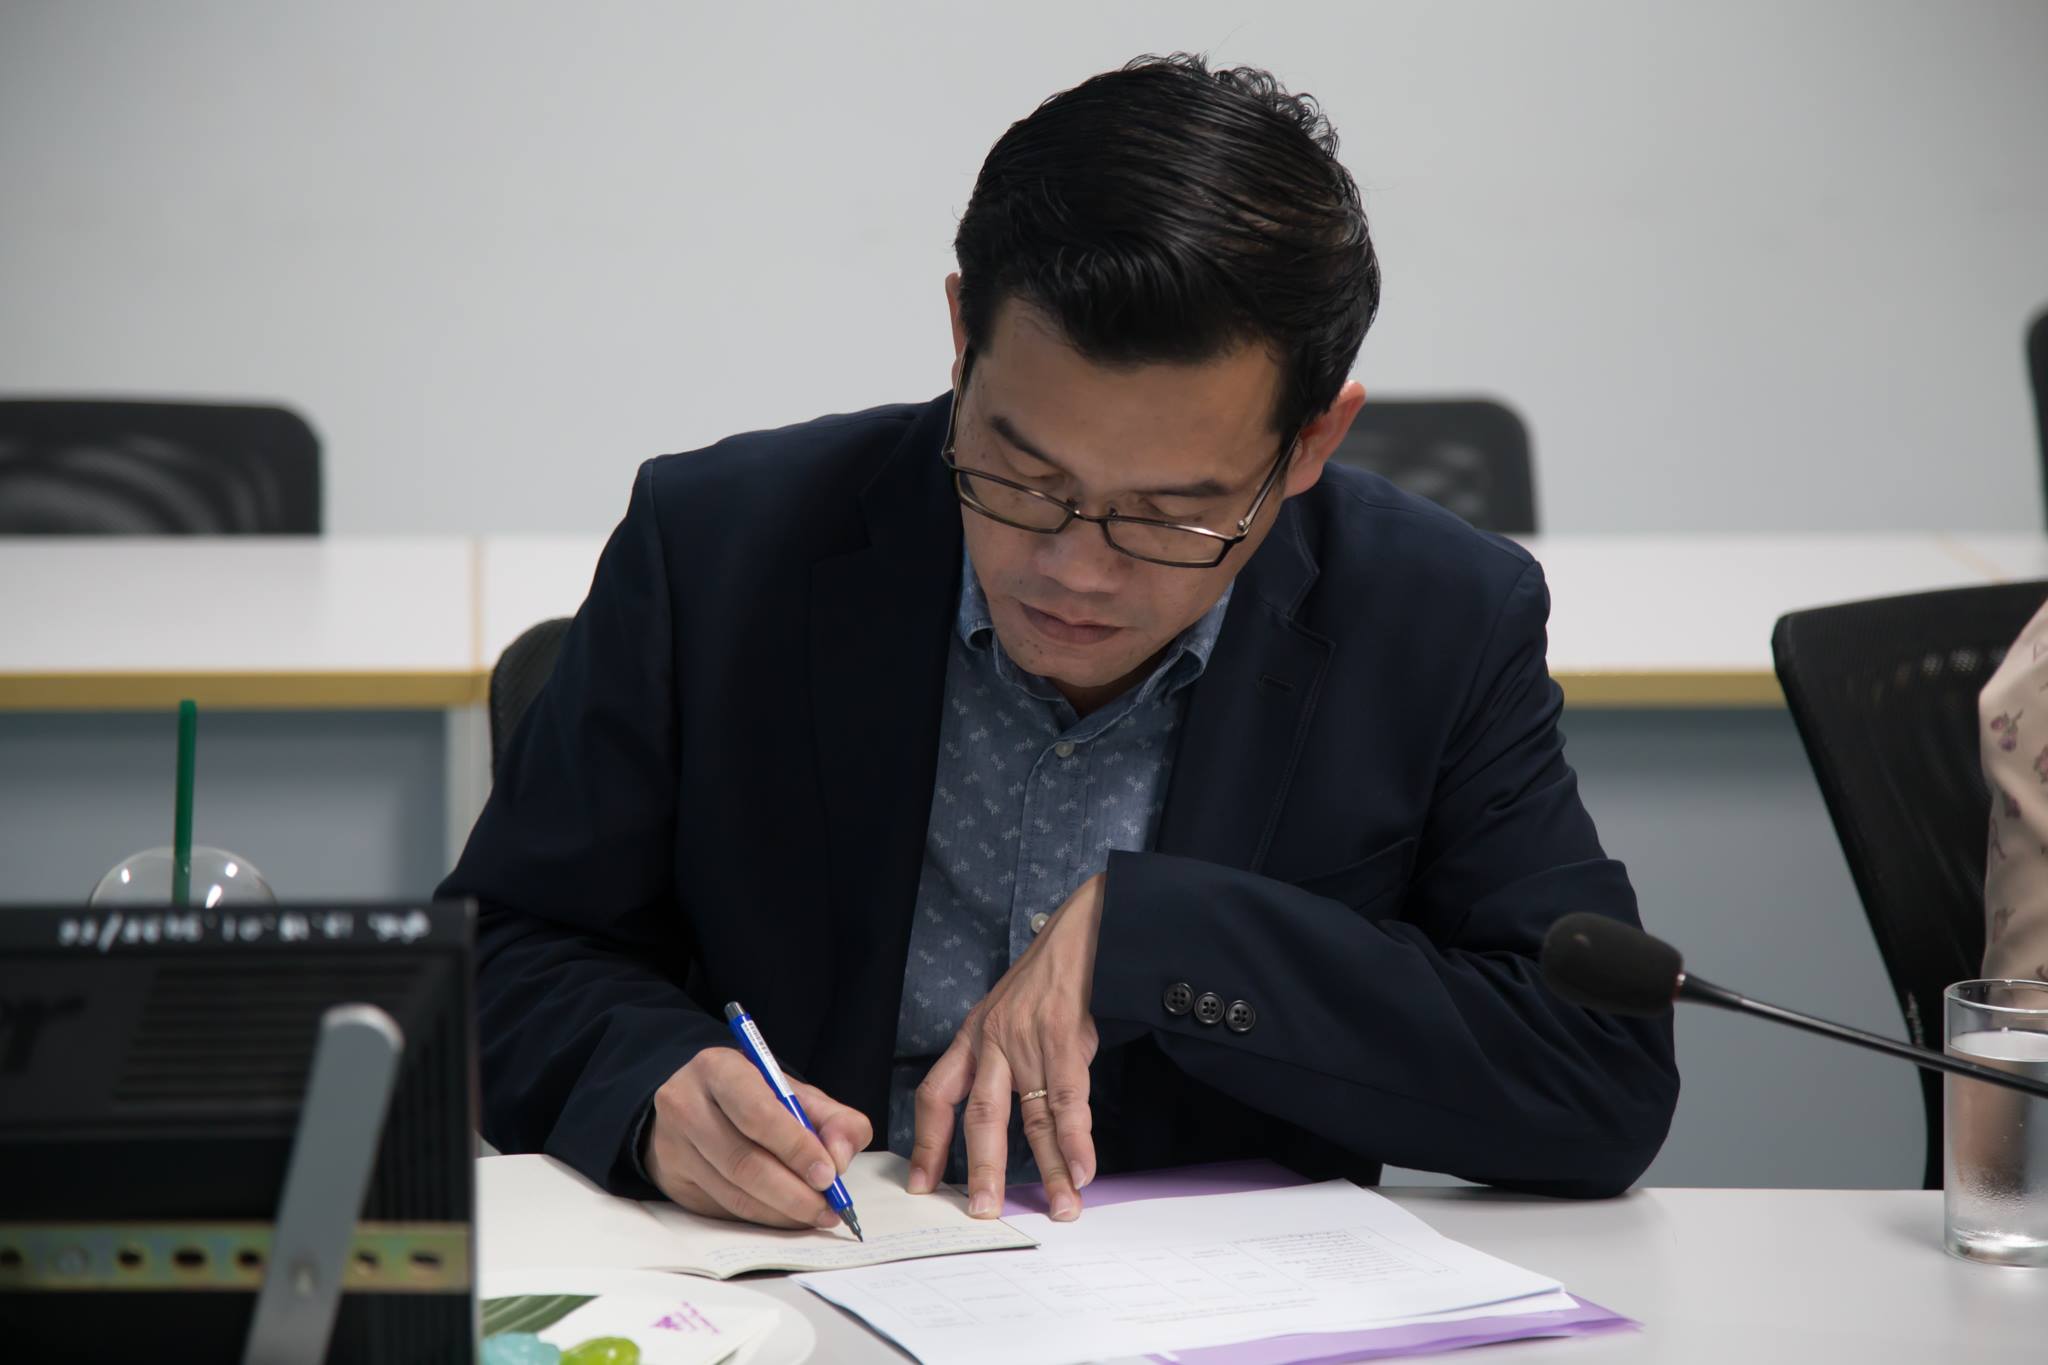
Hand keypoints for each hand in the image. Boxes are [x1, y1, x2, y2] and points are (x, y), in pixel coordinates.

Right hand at [644, 1047, 872, 1227]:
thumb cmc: (753, 1097)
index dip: (796, 1148)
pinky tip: (787, 1216)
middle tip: (828, 1207)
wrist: (697, 1103)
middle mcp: (686, 1105)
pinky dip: (763, 1217)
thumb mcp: (795, 1093)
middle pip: (743, 1161)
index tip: (829, 1175)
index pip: (758, 1113)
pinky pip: (724, 1208)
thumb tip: (840, 1158)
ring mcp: (673, 1146)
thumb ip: (833, 1119)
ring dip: (781, 1211)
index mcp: (719, 1069)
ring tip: (815, 1214)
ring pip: (733, 1192)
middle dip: (793, 1192)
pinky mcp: (673, 1180)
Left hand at [908, 873, 1103, 1220]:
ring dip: (1048, 1168)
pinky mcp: (1063, 1038)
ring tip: (1059, 1207)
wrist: (1084, 927)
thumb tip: (1014, 1113)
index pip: (937, 1094)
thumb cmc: (1049, 975)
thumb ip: (1003, 1058)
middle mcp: (993, 1041)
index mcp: (973, 1036)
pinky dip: (1077, 1140)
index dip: (929, 1142)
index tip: (924, 1182)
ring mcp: (1028, 1040)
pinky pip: (1069, 1100)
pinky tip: (1082, 1170)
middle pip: (981, 1116)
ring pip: (1033, 1117)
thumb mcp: (1007, 1011)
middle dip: (983, 1169)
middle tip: (983, 1212)